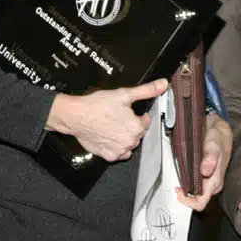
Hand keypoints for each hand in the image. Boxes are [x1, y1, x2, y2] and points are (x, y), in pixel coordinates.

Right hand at [45, 79, 168, 161]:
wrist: (76, 116)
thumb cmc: (98, 105)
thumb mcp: (125, 94)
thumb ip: (147, 90)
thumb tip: (164, 84)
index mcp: (136, 127)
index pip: (146, 122)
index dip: (138, 116)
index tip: (129, 111)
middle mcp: (130, 142)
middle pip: (138, 134)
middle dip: (132, 126)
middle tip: (119, 117)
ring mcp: (118, 151)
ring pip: (129, 144)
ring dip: (126, 137)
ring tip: (114, 126)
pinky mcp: (108, 156)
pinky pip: (119, 154)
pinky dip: (117, 147)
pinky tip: (109, 136)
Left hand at [176, 113, 232, 210]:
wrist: (220, 131)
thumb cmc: (218, 138)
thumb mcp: (215, 144)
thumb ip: (211, 157)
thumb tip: (205, 171)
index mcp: (215, 181)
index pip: (201, 202)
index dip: (188, 201)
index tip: (178, 189)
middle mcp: (212, 184)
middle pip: (196, 200)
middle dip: (184, 195)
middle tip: (175, 184)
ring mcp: (209, 181)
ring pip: (195, 192)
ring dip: (185, 188)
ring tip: (178, 178)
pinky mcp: (205, 176)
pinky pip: (195, 184)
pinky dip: (187, 182)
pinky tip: (183, 174)